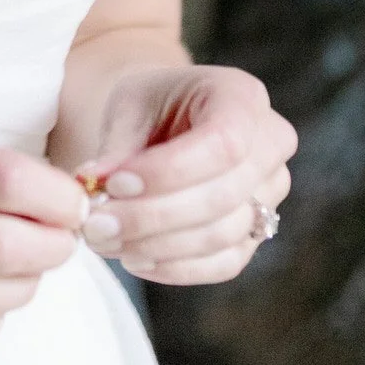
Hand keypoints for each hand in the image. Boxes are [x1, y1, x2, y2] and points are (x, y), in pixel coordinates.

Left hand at [75, 64, 294, 285]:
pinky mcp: (255, 231)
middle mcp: (270, 145)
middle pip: (222, 196)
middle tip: (95, 225)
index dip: (168, 172)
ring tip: (104, 239)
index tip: (114, 185)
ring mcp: (269, 193)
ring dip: (157, 246)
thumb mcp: (128, 105)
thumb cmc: (149, 105)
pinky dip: (175, 268)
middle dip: (152, 217)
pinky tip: (133, 259)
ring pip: (222, 234)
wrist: (166, 120)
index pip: (223, 144)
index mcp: (243, 97)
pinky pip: (224, 263)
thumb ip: (118, 146)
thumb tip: (94, 186)